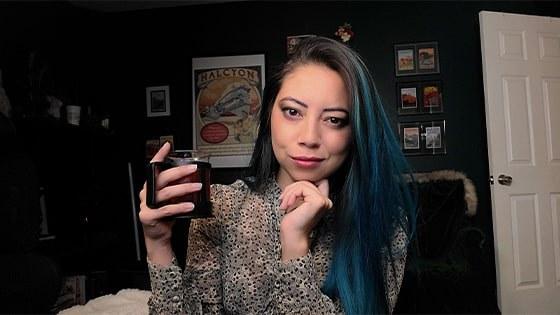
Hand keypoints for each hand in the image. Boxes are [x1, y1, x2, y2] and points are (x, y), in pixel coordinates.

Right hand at [138, 142, 201, 262]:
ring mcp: (146, 205)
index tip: (168, 146)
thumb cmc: (165, 215)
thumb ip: (177, 187)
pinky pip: (167, 209)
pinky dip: (180, 207)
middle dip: (179, 171)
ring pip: (166, 193)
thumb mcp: (172, 198)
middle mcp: (146, 193)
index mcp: (151, 186)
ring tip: (197, 187)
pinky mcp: (149, 217)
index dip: (159, 156)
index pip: (153, 167)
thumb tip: (191, 176)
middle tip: (193, 169)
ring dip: (184, 188)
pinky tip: (190, 206)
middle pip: (161, 178)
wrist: (158, 236)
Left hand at [279, 179, 332, 261]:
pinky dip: (291, 194)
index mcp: (323, 201)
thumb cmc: (293, 221)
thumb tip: (297, 178)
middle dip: (292, 188)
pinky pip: (302, 187)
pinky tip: (287, 205)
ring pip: (303, 183)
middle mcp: (327, 201)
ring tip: (284, 204)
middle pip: (308, 181)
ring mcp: (324, 201)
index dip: (303, 184)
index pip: (318, 180)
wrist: (292, 236)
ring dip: (289, 192)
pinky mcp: (318, 201)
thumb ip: (302, 190)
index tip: (290, 195)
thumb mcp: (298, 201)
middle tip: (283, 200)